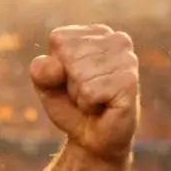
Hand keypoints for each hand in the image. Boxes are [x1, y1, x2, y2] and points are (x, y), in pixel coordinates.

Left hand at [29, 24, 138, 161]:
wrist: (93, 138)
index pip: (59, 39)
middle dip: (69, 82)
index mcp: (96, 32)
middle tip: (84, 93)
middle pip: (68, 55)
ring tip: (94, 100)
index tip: (71, 80)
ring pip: (79, 73)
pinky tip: (102, 106)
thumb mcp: (46, 85)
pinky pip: (90, 91)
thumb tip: (54, 65)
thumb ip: (41, 70)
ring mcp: (127, 60)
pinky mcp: (130, 81)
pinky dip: (88, 104)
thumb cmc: (71, 106)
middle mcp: (117, 39)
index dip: (57, 66)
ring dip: (80, 94)